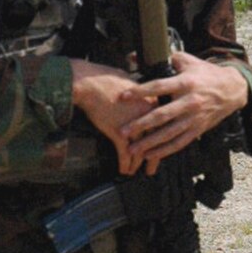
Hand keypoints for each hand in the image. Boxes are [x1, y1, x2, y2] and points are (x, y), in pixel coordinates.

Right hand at [69, 59, 156, 174]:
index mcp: (152, 101)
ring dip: (136, 164)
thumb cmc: (106, 80)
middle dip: (153, 158)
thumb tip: (140, 101)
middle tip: (151, 169)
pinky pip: (125, 154)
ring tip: (134, 172)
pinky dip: (124, 164)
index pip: (160, 125)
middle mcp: (147, 114)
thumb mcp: (131, 85)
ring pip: (140, 150)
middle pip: (155, 141)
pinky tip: (123, 170)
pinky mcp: (120, 133)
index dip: (159, 140)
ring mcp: (134, 125)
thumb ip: (140, 96)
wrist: (91, 83)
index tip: (157, 148)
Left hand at [123, 53, 249, 174]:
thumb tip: (143, 54)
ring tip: (132, 149)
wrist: (233, 89)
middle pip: (162, 115)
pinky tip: (150, 155)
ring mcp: (194, 118)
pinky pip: (179, 143)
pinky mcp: (198, 129)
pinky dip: (164, 151)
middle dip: (141, 125)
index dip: (140, 92)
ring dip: (149, 143)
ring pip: (169, 133)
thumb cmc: (206, 74)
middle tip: (123, 132)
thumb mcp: (190, 61)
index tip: (123, 96)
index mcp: (185, 83)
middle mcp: (189, 102)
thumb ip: (169, 58)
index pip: (158, 87)